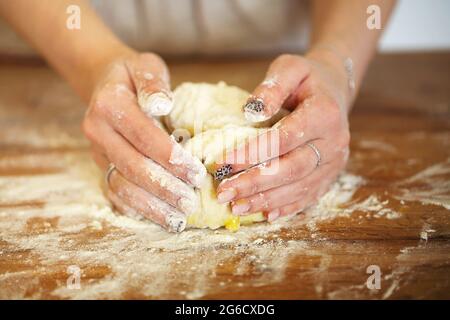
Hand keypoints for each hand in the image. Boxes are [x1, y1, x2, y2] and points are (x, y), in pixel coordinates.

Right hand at [82, 51, 205, 231]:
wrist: (105, 83)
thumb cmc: (133, 75)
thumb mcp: (146, 66)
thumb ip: (154, 83)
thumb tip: (162, 104)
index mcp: (109, 104)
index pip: (143, 135)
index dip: (170, 157)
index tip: (197, 173)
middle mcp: (98, 131)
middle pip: (132, 166)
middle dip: (164, 187)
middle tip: (191, 202)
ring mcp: (97, 152)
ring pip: (121, 185)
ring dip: (150, 205)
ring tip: (178, 218)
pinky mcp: (102, 166)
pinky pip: (114, 192)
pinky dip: (136, 208)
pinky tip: (158, 218)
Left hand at [214, 52, 351, 221]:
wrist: (334, 90)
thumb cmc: (306, 79)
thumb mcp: (290, 68)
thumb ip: (271, 87)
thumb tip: (250, 112)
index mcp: (324, 113)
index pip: (283, 138)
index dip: (252, 153)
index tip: (223, 162)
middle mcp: (334, 142)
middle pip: (291, 168)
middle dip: (254, 183)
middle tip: (223, 192)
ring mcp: (335, 162)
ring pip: (299, 187)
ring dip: (266, 200)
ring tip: (236, 207)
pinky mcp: (331, 174)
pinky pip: (309, 195)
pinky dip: (287, 207)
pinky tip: (266, 215)